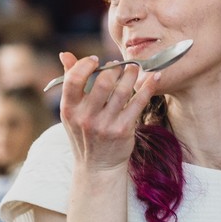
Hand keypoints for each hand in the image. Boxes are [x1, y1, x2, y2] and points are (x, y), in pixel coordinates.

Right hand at [58, 52, 159, 174]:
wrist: (97, 167)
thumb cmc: (85, 133)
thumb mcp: (72, 111)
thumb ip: (70, 81)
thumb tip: (65, 54)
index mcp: (69, 109)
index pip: (73, 79)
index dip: (86, 65)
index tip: (97, 60)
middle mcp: (85, 117)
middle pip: (103, 81)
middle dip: (115, 68)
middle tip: (121, 65)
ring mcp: (105, 124)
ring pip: (123, 90)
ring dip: (132, 74)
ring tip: (134, 68)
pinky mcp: (123, 129)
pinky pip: (139, 102)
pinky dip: (149, 87)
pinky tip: (155, 77)